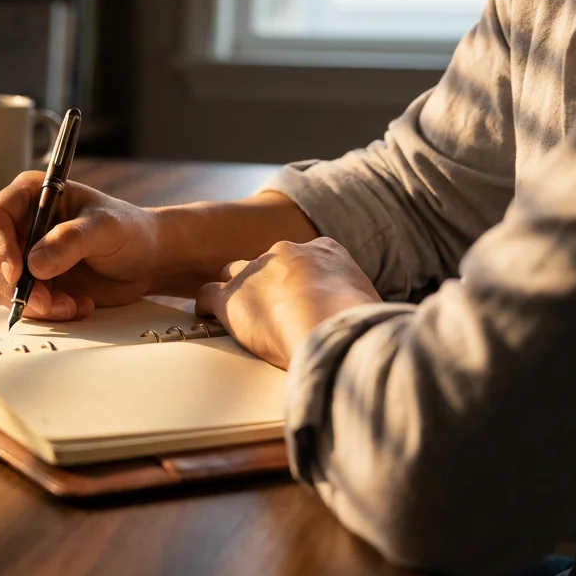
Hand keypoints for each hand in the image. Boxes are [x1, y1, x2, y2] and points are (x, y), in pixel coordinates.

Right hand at [0, 171, 161, 319]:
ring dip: (34, 303)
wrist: (147, 260)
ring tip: (71, 306)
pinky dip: (46, 312)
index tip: (16, 274)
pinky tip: (77, 306)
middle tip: (48, 302)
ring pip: (3, 286)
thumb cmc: (129, 230)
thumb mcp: (106, 227)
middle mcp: (22, 225)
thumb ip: (71, 240)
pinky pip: (24, 303)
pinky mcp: (35, 283)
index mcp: (31, 196)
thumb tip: (35, 263)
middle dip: (16, 286)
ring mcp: (25, 256)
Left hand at [196, 238, 381, 368]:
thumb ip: (358, 304)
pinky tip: (207, 317)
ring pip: (235, 274)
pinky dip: (206, 305)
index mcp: (324, 251)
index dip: (301, 279)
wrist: (330, 324)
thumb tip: (367, 323)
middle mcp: (286, 252)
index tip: (303, 296)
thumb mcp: (369, 302)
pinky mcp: (230, 295)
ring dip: (237, 292)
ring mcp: (255, 271)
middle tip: (273, 311)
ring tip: (239, 315)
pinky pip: (207, 294)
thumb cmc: (357, 323)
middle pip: (268, 264)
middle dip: (268, 284)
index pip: (306, 258)